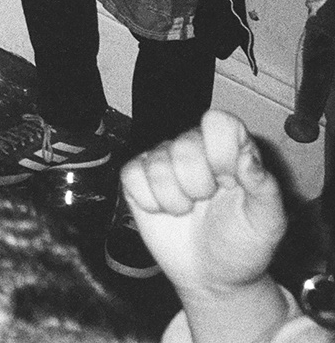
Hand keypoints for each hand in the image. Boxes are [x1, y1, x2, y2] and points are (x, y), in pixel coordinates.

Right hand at [123, 109, 284, 304]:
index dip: (220, 149)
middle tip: (206, 202)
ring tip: (186, 211)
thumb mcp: (267, 222)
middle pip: (184, 144)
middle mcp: (197, 151)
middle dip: (196, 184)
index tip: (227, 180)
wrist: (212, 277)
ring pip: (156, 162)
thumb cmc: (242, 247)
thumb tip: (247, 156)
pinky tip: (163, 211)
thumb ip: (264, 186)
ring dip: (173, 198)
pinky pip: (131, 175)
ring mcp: (164, 163)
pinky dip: (148, 200)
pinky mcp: (138, 179)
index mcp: (232, 153)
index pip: (220, 122)